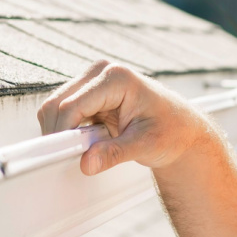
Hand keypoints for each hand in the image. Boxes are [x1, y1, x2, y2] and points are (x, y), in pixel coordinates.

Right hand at [37, 61, 220, 175]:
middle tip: (75, 157)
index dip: (63, 133)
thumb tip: (87, 162)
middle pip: (57, 104)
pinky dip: (69, 130)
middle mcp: (101, 73)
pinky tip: (90, 141)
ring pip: (56, 108)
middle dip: (60, 133)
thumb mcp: (146, 144)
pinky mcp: (89, 94)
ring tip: (91, 147)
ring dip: (64, 132)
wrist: (181, 128)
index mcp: (116, 78)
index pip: (72, 105)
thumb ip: (115, 153)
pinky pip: (64, 113)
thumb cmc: (171, 130)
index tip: (62, 156)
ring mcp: (93, 81)